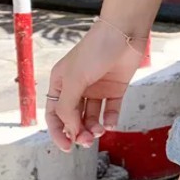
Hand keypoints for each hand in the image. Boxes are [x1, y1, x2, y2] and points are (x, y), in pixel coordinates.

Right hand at [45, 21, 147, 151]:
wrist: (125, 31)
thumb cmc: (95, 49)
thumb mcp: (75, 78)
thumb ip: (69, 106)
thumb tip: (70, 130)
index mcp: (61, 82)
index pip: (54, 114)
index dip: (58, 132)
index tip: (67, 147)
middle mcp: (78, 87)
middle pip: (74, 118)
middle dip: (78, 132)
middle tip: (87, 141)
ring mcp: (97, 87)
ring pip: (92, 116)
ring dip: (93, 127)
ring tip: (99, 131)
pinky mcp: (116, 87)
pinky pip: (111, 109)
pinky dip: (110, 119)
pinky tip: (111, 123)